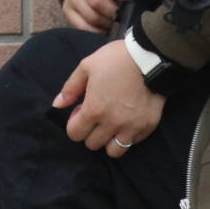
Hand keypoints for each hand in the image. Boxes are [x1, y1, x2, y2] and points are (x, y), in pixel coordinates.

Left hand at [53, 40, 164, 157]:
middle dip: (90, 132)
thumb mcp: (87, 66)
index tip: (81, 111)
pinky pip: (133, 142)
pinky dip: (128, 136)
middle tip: (97, 116)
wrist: (151, 57)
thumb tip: (58, 105)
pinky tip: (127, 120)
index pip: (75, 134)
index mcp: (94, 110)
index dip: (74, 124)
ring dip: (109, 141)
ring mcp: (131, 127)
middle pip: (92, 144)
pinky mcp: (148, 126)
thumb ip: (70, 88)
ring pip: (114, 151)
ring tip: (111, 125)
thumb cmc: (116, 59)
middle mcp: (112, 123)